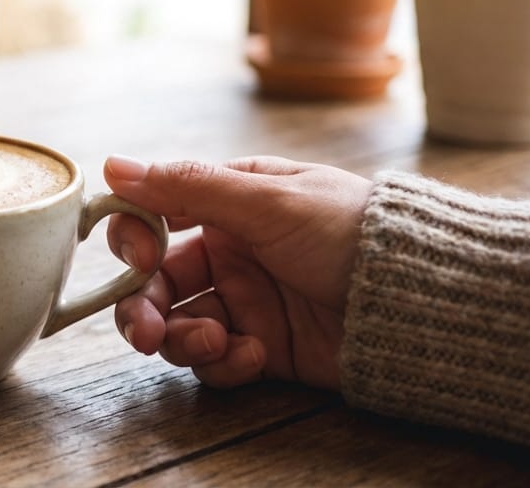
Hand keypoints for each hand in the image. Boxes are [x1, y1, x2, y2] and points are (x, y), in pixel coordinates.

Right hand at [103, 155, 370, 389]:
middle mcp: (230, 252)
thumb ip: (186, 186)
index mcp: (228, 203)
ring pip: (177, 325)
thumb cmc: (350, 232)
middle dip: (142, 308)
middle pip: (155, 282)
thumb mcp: (266, 200)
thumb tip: (112, 166)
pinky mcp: (263, 348)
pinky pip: (216, 361)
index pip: (153, 218)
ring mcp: (246, 302)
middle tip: (145, 334)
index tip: (138, 258)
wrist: (418, 300)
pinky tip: (255, 355)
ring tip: (215, 344)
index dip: (133, 240)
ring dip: (183, 340)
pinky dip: (225, 363)